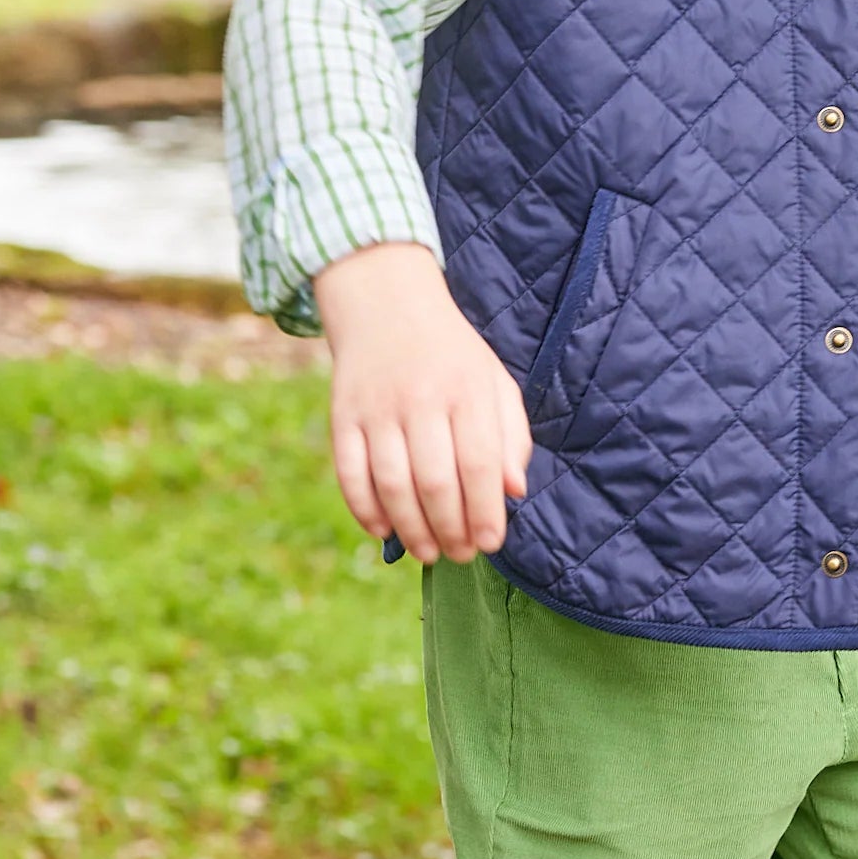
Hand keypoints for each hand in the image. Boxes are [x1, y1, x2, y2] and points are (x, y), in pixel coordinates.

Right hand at [313, 243, 531, 564]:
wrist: (387, 303)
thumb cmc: (452, 357)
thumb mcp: (494, 383)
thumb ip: (512, 437)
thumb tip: (515, 491)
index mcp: (466, 389)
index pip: (480, 463)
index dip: (486, 512)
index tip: (492, 543)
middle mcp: (420, 398)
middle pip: (435, 482)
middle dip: (451, 530)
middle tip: (460, 555)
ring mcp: (377, 407)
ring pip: (392, 485)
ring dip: (411, 530)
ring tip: (428, 552)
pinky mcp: (342, 415)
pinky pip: (350, 473)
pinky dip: (365, 510)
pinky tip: (384, 530)